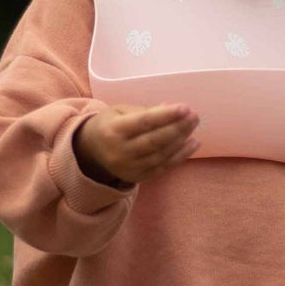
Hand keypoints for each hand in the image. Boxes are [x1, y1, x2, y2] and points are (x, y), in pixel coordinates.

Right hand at [74, 104, 200, 185]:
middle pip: (154, 141)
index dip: (166, 115)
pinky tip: (192, 144)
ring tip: (193, 127)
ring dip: (181, 142)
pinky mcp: (138, 178)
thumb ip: (146, 111)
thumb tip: (172, 109)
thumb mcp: (120, 111)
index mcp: (113, 130)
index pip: (144, 122)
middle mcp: (120, 152)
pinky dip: (180, 156)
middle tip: (194, 116)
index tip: (185, 107)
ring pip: (161, 155)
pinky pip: (163, 167)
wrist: (90, 152)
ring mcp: (129, 168)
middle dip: (177, 128)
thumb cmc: (109, 125)